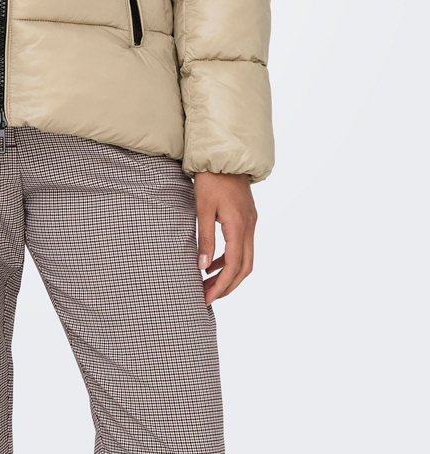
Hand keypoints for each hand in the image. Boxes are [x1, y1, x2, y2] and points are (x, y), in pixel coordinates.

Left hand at [193, 172, 256, 304]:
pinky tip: (213, 262)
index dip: (221, 285)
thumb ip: (204, 238)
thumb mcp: (202, 208)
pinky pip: (243, 246)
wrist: (224, 155)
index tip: (206, 298)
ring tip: (208, 284)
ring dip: (230, 274)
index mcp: (238, 226)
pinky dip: (230, 259)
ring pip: (246, 259)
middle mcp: (249, 227)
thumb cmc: (210, 179)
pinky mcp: (247, 218)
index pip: (233, 266)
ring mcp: (250, 222)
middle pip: (244, 268)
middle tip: (208, 297)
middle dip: (228, 286)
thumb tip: (203, 267)